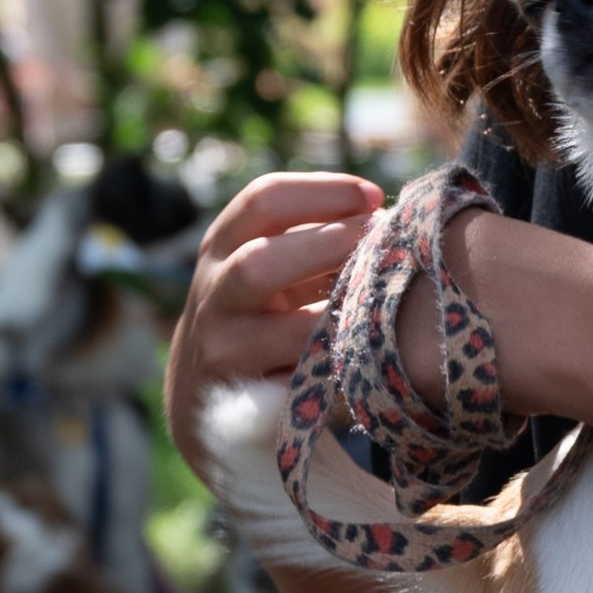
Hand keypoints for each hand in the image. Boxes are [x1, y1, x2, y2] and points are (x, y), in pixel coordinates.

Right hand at [164, 169, 382, 476]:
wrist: (203, 392)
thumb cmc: (260, 309)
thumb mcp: (269, 262)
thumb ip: (312, 237)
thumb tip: (388, 217)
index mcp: (223, 245)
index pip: (263, 199)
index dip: (323, 192)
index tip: (373, 197)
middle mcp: (215, 294)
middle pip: (259, 264)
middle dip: (329, 247)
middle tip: (382, 242)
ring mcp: (226, 352)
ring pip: (290, 334)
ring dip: (344, 316)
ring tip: (382, 300)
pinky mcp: (248, 401)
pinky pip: (308, 384)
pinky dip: (345, 365)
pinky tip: (373, 352)